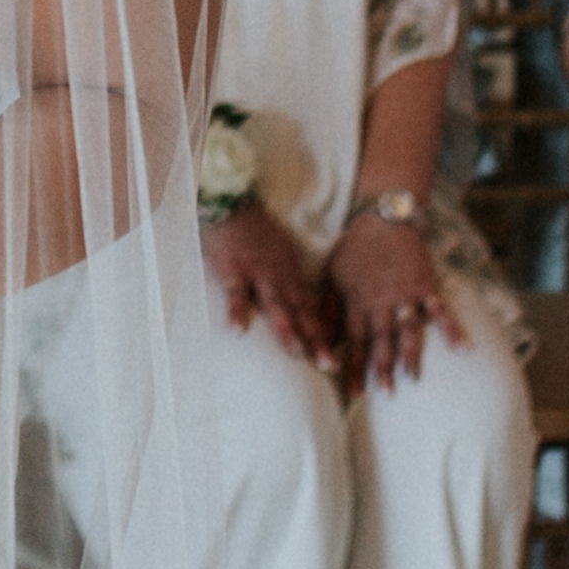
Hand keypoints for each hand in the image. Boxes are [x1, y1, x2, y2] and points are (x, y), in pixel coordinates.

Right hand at [200, 203, 334, 372]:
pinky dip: (235, 311)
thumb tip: (298, 304)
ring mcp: (257, 273)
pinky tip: (236, 330)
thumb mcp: (280, 252)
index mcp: (291, 273)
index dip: (324, 332)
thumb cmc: (254, 230)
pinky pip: (235, 293)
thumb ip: (287, 278)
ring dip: (286, 329)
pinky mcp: (232, 269)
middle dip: (315, 340)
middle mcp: (280, 276)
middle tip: (329, 366)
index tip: (336, 357)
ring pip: (275, 305)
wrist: (232, 201)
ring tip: (296, 352)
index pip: (311, 308)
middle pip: (300, 312)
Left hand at [328, 211, 469, 390]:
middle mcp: (380, 302)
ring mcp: (405, 294)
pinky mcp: (426, 286)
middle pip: (380, 340)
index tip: (353, 393)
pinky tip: (461, 350)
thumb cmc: (354, 250)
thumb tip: (319, 341)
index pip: (354, 341)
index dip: (353, 368)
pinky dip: (451, 329)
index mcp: (356, 302)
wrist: (383, 219)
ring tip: (410, 378)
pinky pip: (440, 311)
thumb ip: (327, 312)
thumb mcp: (331, 278)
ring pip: (407, 329)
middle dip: (381, 368)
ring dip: (409, 354)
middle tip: (384, 394)